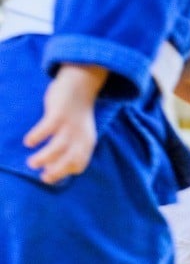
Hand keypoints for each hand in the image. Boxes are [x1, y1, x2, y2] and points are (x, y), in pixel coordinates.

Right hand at [24, 64, 106, 184]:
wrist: (81, 86)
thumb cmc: (76, 113)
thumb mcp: (80, 132)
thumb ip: (71, 146)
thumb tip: (52, 164)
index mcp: (87, 142)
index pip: (79, 164)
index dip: (66, 172)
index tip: (51, 176)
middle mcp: (81, 136)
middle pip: (70, 159)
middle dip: (56, 171)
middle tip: (43, 177)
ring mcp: (70, 125)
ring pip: (58, 147)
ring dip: (44, 158)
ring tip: (31, 163)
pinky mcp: (59, 114)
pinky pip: (47, 129)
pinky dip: (37, 137)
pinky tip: (29, 142)